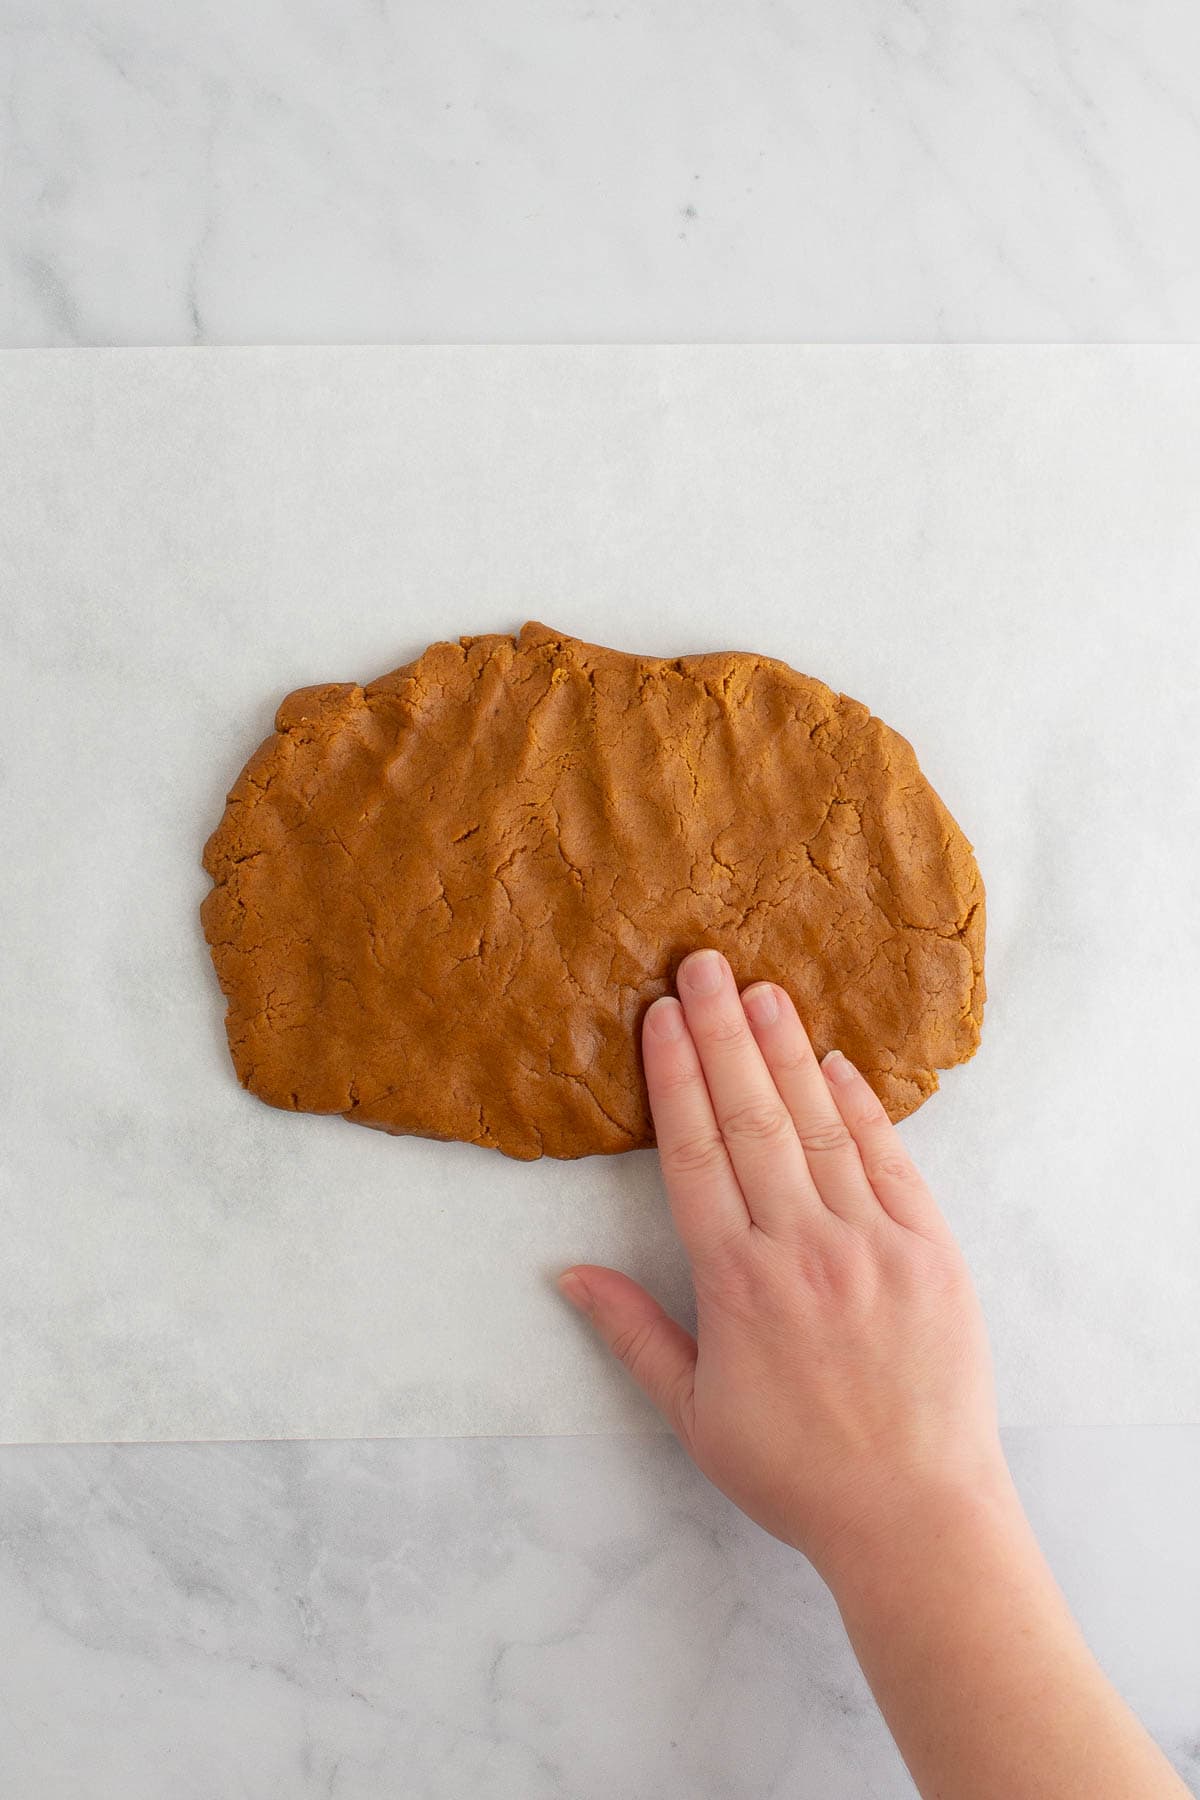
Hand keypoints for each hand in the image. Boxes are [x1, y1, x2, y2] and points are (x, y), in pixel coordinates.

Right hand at [559, 947, 1006, 1582]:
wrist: (914, 1513)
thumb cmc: (795, 1471)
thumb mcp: (693, 1415)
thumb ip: (632, 1334)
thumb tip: (566, 1272)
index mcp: (735, 1283)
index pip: (694, 1155)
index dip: (674, 1078)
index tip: (660, 1017)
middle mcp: (799, 1246)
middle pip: (751, 1119)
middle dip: (722, 1035)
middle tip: (702, 964)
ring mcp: (870, 1242)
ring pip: (819, 1126)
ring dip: (786, 1053)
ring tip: (761, 990)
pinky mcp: (930, 1250)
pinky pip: (889, 1161)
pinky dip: (863, 1107)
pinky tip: (838, 1061)